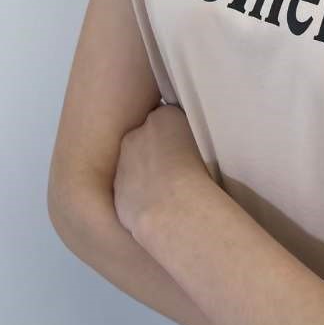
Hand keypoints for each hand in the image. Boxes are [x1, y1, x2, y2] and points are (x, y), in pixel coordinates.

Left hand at [114, 102, 209, 239]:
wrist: (172, 208)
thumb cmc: (199, 177)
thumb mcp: (207, 142)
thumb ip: (193, 133)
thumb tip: (191, 141)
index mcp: (163, 117)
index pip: (168, 116)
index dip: (178, 133)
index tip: (188, 146)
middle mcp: (137, 134)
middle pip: (147, 137)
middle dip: (158, 149)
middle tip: (179, 167)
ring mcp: (123, 162)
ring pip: (135, 163)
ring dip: (148, 172)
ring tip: (170, 189)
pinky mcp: (116, 188)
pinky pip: (130, 187)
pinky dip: (140, 193)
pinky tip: (158, 204)